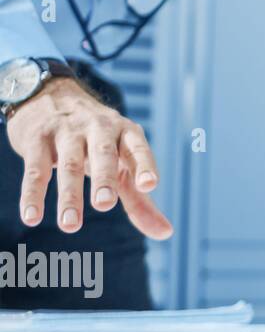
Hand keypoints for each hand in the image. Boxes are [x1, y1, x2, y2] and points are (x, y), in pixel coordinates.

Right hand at [6, 77, 171, 238]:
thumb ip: (140, 200)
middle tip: (104, 205)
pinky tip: (32, 217)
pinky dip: (33, 193)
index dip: (144, 165)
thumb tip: (165, 233)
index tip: (149, 185)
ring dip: (69, 195)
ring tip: (71, 225)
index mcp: (126, 133)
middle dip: (104, 179)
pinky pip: (35, 169)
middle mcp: (99, 128)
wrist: (51, 98)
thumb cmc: (97, 143)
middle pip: (103, 154)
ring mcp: (67, 131)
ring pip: (69, 164)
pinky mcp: (37, 138)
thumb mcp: (122, 165)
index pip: (138, 149)